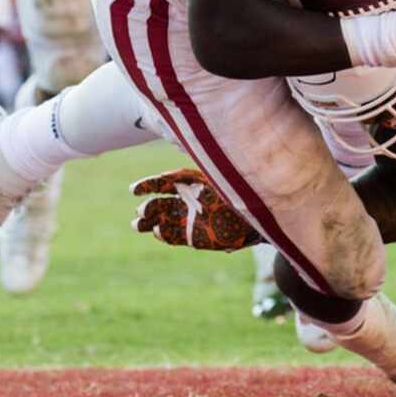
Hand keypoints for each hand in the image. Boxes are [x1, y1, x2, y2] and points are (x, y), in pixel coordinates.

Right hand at [130, 168, 260, 250]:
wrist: (262, 217)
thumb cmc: (245, 192)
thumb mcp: (226, 179)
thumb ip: (210, 173)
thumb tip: (190, 159)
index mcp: (193, 182)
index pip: (165, 182)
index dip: (148, 185)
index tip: (134, 190)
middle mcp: (189, 200)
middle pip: (159, 203)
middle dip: (147, 207)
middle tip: (142, 211)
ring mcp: (190, 219)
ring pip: (162, 220)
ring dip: (148, 222)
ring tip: (137, 224)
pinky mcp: (195, 237)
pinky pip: (174, 236)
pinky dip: (164, 235)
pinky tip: (157, 232)